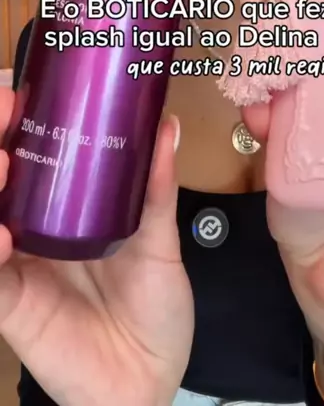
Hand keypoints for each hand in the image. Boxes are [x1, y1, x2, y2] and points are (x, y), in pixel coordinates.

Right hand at [0, 95, 192, 405]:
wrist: (148, 380)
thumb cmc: (152, 308)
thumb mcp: (159, 241)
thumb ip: (156, 186)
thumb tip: (167, 123)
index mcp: (62, 207)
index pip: (27, 154)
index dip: (14, 121)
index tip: (17, 87)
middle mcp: (30, 227)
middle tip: (4, 106)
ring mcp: (15, 263)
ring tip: (1, 159)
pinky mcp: (9, 304)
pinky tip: (1, 234)